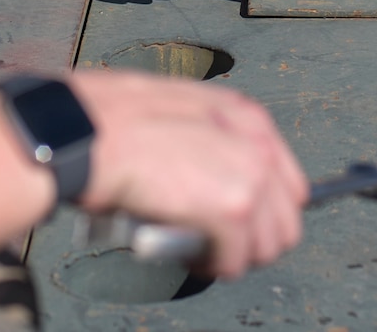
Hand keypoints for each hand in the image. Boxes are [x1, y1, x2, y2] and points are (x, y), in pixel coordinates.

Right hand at [70, 69, 308, 277]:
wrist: (89, 133)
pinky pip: (236, 261)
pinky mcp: (231, 212)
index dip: (263, 211)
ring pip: (267, 246)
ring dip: (234, 255)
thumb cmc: (113, 121)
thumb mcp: (179, 109)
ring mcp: (250, 179)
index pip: (287, 183)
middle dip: (253, 240)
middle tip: (219, 243)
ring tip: (200, 249)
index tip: (240, 223)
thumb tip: (212, 173)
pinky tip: (187, 254)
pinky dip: (211, 266)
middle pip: (285, 221)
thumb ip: (210, 138)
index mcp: (247, 118)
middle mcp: (258, 146)